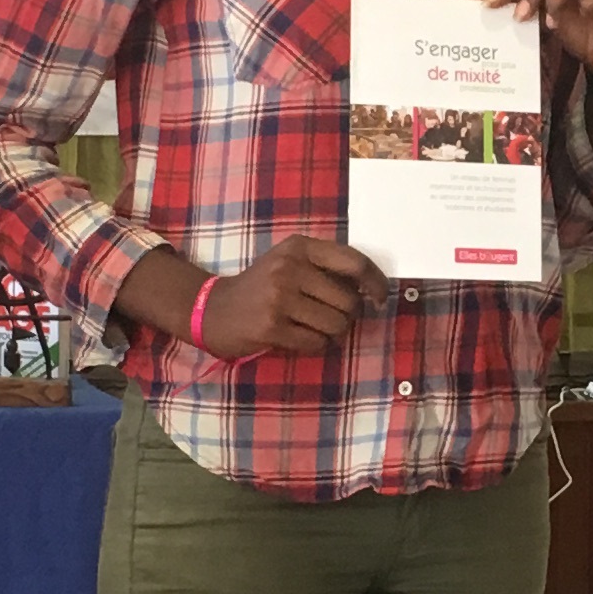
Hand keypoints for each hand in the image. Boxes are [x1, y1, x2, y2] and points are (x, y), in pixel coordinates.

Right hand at [195, 235, 388, 358]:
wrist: (213, 309)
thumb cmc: (261, 287)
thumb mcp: (289, 263)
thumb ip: (325, 268)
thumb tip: (370, 289)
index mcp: (299, 247)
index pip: (354, 262)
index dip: (375, 282)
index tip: (380, 298)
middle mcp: (290, 267)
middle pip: (349, 301)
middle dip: (347, 316)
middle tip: (328, 318)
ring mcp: (279, 297)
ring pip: (336, 324)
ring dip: (332, 334)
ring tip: (313, 329)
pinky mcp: (271, 326)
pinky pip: (317, 343)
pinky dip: (316, 346)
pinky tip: (300, 339)